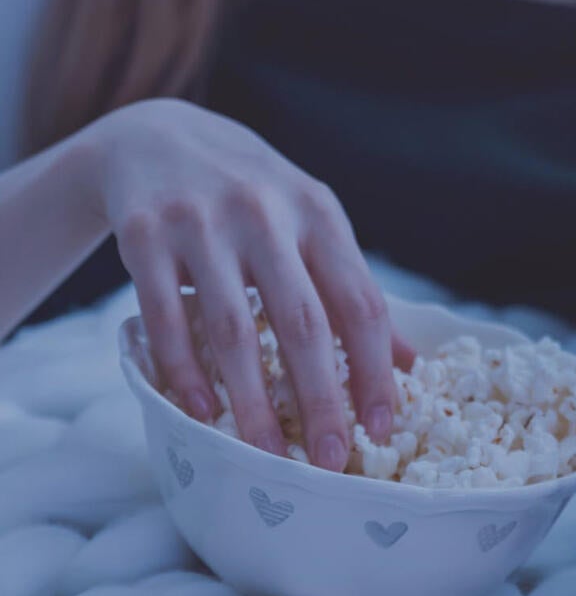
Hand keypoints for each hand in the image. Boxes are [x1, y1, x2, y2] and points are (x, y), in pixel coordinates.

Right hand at [85, 99, 396, 468]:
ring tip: (266, 455)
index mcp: (319, 215)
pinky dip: (185, 371)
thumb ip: (352, 287)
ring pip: (234, 330)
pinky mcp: (145, 235)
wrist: (156, 135)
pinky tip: (201, 414)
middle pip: (304, 324)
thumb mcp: (311, 224)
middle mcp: (267, 215)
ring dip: (252, 401)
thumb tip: (409, 363)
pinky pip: (167, 317)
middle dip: (322, 400)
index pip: (361, 304)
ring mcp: (203, 224)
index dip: (376, 371)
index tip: (384, 427)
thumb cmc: (252, 196)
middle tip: (328, 460)